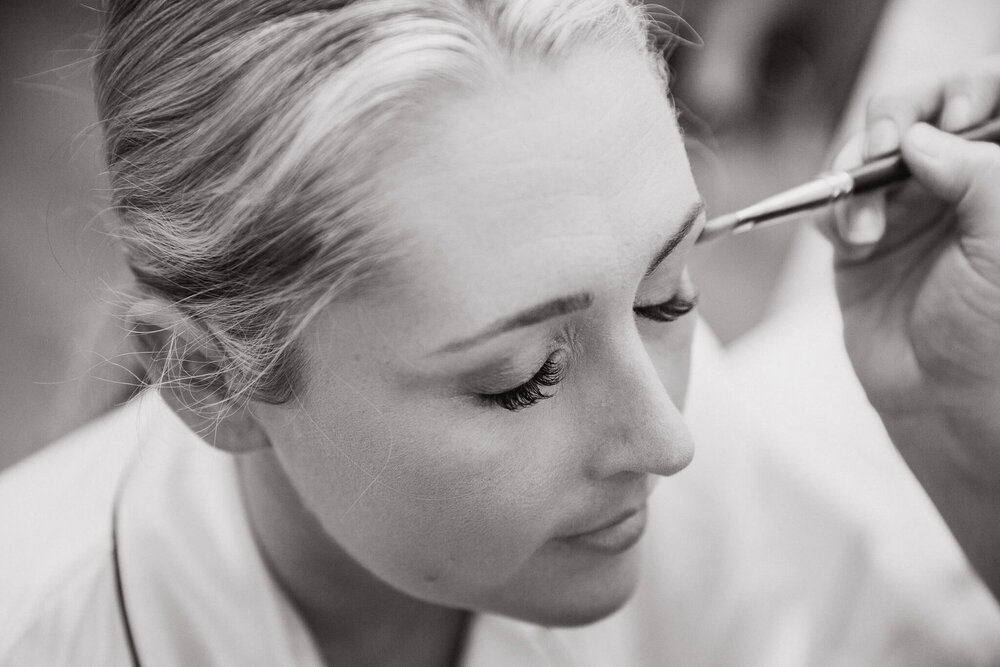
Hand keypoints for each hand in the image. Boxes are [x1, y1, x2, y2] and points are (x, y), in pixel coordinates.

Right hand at [821, 57, 999, 596]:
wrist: (947, 404)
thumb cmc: (996, 330)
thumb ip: (976, 169)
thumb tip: (921, 136)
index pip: (991, 97)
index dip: (970, 88)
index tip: (960, 114)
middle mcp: (959, 185)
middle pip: (922, 111)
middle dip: (899, 118)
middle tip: (888, 145)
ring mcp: (907, 210)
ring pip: (867, 152)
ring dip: (855, 174)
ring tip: (865, 221)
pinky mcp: (860, 242)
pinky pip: (831, 200)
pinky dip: (831, 210)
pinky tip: (852, 240)